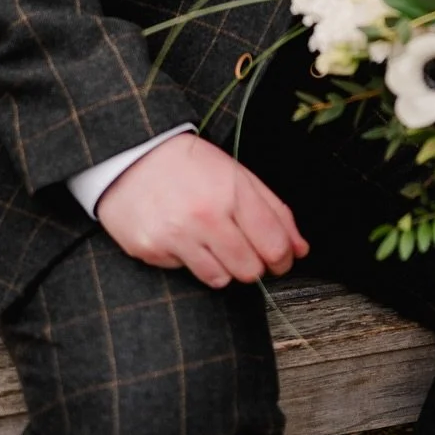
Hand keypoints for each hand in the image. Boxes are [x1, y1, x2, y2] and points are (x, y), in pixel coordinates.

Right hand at [96, 132, 307, 288]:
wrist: (133, 155)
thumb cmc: (191, 164)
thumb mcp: (239, 174)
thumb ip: (274, 211)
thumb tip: (301, 249)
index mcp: (233, 192)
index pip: (274, 244)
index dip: (284, 258)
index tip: (282, 259)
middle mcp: (206, 216)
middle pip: (250, 269)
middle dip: (255, 265)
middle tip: (247, 251)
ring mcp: (177, 235)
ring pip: (221, 279)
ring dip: (225, 267)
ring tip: (214, 242)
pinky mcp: (151, 250)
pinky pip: (186, 273)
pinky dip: (192, 262)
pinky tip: (185, 239)